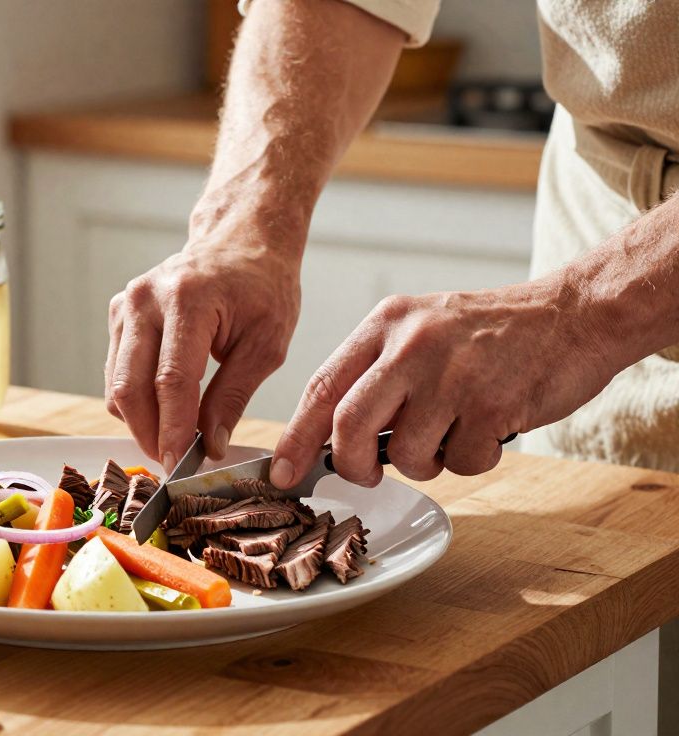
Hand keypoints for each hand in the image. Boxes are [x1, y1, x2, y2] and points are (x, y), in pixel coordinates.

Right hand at [106, 240, 300, 468]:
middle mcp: (146, 299)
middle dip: (149, 433)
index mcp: (188, 300)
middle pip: (130, 386)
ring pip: (116, 384)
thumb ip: (233, 396)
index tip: (179, 464)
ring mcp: (126, 305)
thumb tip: (210, 446)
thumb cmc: (262, 287)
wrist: (240, 241)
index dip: (173, 429)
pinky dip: (135, 399)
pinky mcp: (118, 314)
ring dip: (140, 421)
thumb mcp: (266, 344)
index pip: (171, 380)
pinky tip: (164, 409)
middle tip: (174, 462)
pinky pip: (116, 372)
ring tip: (173, 438)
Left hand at [270, 281, 614, 487]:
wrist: (574, 313)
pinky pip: (461, 463)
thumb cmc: (492, 333)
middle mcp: (411, 345)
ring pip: (405, 455)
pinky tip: (489, 427)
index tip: (281, 471)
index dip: (295, 436)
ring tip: (451, 433)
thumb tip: (332, 437)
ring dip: (425, 463)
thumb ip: (377, 373)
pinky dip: (472, 460)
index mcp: (385, 324)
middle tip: (366, 475)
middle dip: (350, 465)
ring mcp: (452, 375)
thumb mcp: (421, 330)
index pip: (321, 386)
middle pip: (348, 425)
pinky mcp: (492, 405)